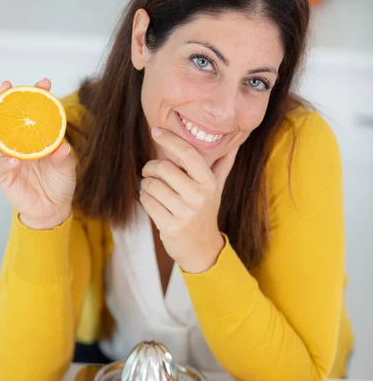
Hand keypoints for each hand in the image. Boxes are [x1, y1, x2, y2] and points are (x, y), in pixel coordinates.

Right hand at [0, 79, 75, 229]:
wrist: (53, 208)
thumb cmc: (59, 182)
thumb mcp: (67, 167)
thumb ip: (63, 157)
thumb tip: (63, 147)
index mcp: (32, 134)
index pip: (30, 109)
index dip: (35, 94)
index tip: (44, 83)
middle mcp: (16, 141)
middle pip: (1, 114)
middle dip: (0, 97)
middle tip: (5, 86)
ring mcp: (7, 156)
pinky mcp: (4, 175)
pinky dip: (4, 161)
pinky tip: (11, 159)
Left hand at [139, 128, 236, 272]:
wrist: (202, 249)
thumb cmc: (205, 213)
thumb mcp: (216, 189)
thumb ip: (222, 165)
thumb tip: (235, 144)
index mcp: (208, 182)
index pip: (187, 153)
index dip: (169, 139)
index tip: (156, 131)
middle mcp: (198, 196)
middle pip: (163, 168)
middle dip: (150, 167)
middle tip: (150, 171)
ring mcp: (184, 212)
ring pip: (151, 185)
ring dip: (146, 185)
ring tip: (151, 188)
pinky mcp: (169, 226)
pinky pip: (147, 202)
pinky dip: (144, 199)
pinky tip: (151, 200)